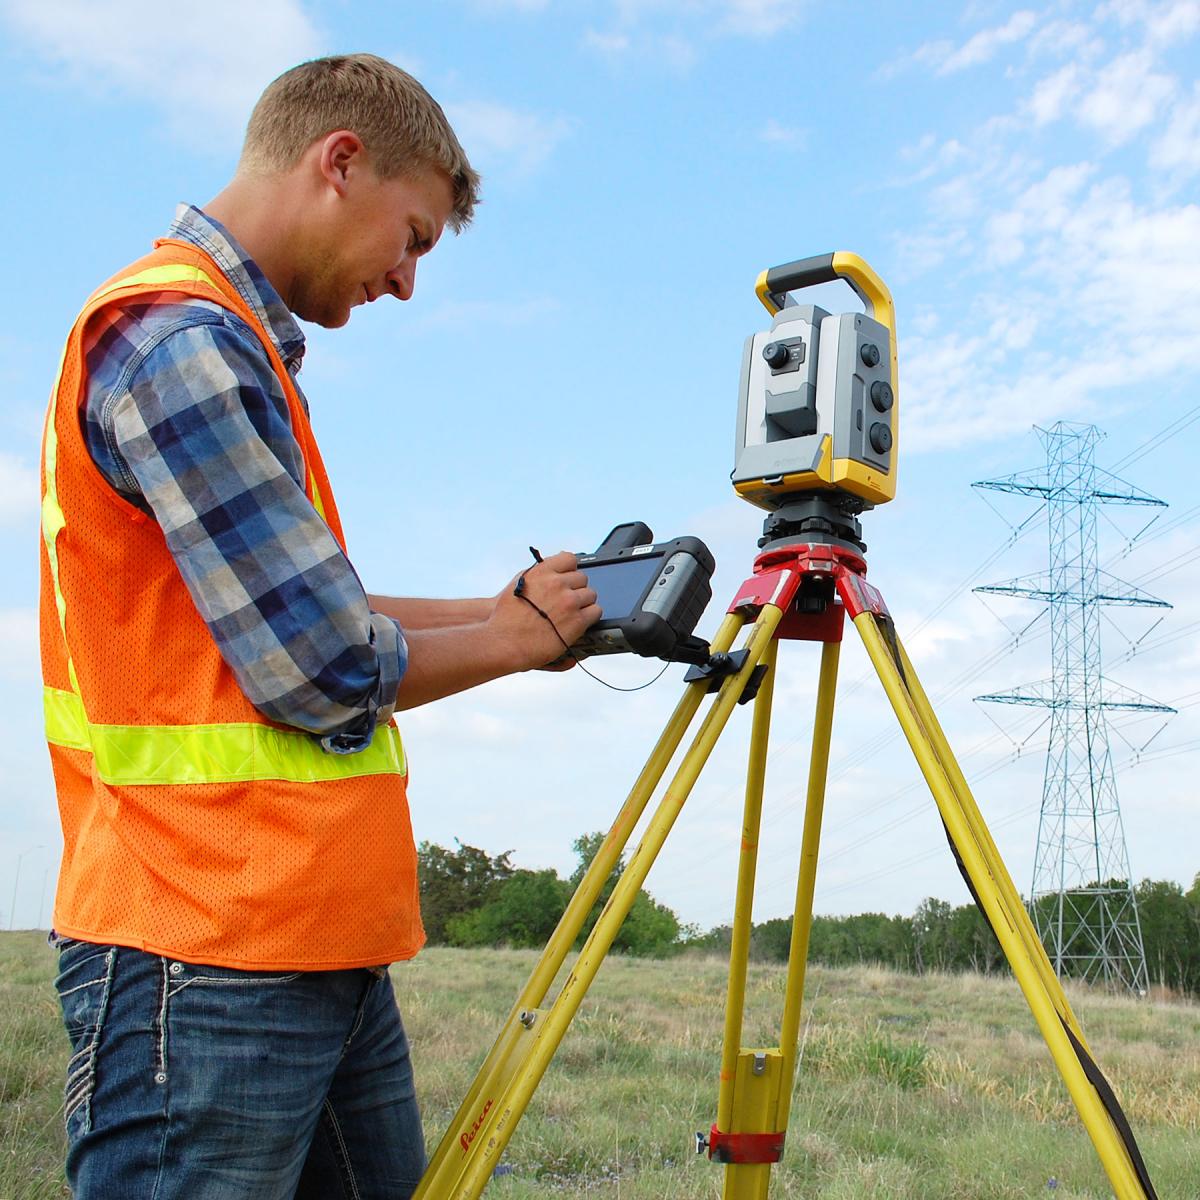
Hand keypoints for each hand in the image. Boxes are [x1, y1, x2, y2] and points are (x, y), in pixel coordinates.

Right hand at [489, 551, 600, 670]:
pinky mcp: (577, 621)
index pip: (569, 559)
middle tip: (568, 599)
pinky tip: (580, 621)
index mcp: (543, 572)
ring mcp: (569, 602)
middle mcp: (557, 584)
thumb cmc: (506, 617)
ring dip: (584, 602)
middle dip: (576, 588)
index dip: (570, 570)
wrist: (505, 643)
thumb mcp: (517, 585)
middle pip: (582, 578)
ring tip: (573, 612)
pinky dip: (590, 616)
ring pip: (590, 594)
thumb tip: (553, 570)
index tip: (568, 577)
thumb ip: (538, 574)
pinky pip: (595, 612)